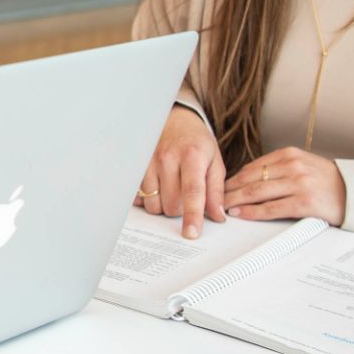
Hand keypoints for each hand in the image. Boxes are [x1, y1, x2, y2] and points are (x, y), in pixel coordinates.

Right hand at [139, 104, 225, 238]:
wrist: (174, 120)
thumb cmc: (196, 142)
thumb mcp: (214, 161)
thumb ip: (216, 190)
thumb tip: (218, 216)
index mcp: (192, 156)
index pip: (193, 192)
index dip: (193, 215)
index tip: (191, 234)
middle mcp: (168, 158)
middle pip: (172, 204)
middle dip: (181, 209)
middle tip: (186, 195)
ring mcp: (148, 161)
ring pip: (154, 204)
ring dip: (164, 205)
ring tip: (172, 190)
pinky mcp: (136, 166)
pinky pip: (139, 198)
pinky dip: (149, 199)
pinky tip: (157, 187)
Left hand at [223, 146, 346, 224]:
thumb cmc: (327, 181)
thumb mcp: (302, 164)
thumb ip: (278, 168)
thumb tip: (248, 179)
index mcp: (289, 154)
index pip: (252, 166)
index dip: (233, 178)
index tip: (221, 186)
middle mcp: (292, 166)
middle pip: (250, 179)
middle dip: (229, 190)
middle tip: (214, 198)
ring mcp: (298, 184)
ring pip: (257, 193)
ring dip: (235, 201)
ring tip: (222, 207)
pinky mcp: (304, 202)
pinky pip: (271, 208)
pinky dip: (252, 212)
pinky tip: (241, 214)